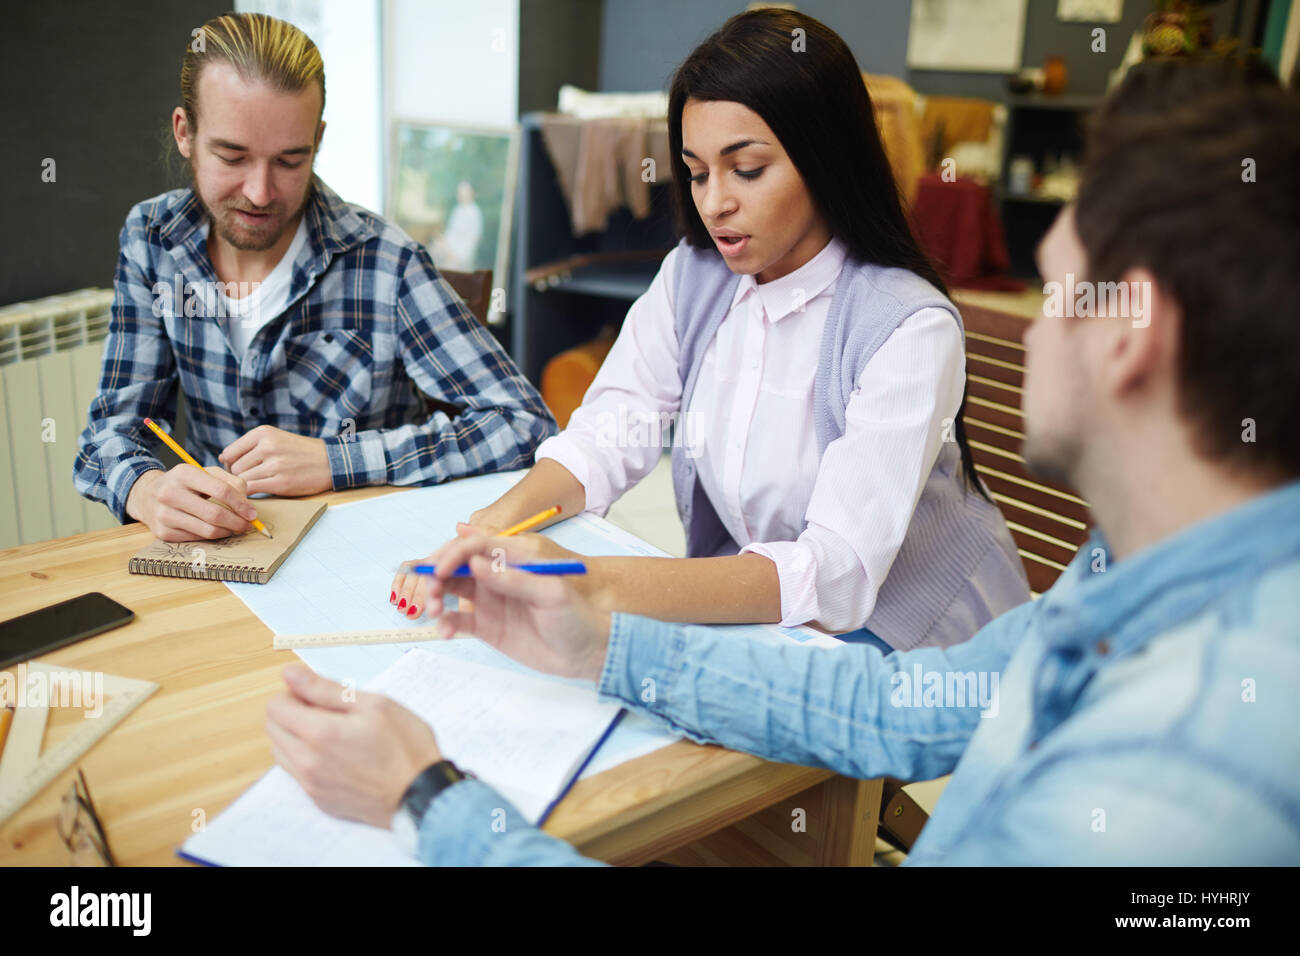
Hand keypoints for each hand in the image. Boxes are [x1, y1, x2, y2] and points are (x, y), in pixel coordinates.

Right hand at [125, 464, 256, 541]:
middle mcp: (170, 493)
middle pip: (215, 514)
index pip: (222, 490)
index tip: (252, 513)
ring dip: (227, 532)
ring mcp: (164, 514)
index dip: (241, 504)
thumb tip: (247, 505)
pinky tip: (216, 530)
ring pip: (207, 530)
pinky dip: (211, 536)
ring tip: (234, 528)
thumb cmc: (185, 484)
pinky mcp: (162, 532)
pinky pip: (197, 538)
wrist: (148, 495)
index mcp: (184, 473)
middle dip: (237, 522)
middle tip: (247, 525)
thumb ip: (231, 482)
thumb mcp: (206, 473)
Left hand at [220, 424, 331, 495]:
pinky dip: (251, 495)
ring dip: (245, 487)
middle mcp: (268, 446)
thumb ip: (250, 446)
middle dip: (238, 477)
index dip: (230, 465)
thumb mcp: (275, 438)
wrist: (329, 461)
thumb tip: (222, 460)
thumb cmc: (300, 452)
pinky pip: (252, 490)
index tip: (239, 470)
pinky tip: (260, 492)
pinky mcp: (281, 482)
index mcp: (263, 433)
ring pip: (242, 480)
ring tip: (257, 485)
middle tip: (250, 481)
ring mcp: (275, 465)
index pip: (229, 453)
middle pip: (235, 468)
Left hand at [266, 664, 442, 828]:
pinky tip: (336, 754)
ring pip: (281, 752)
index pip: (275, 707)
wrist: (421, 794)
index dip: (294, 693)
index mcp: (319, 733)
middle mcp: (307, 762)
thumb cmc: (405, 746)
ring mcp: (311, 784)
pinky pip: (296, 773)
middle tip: (326, 710)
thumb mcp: (373, 704)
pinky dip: (305, 758)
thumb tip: (290, 675)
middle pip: (273, 729)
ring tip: (331, 732)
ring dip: (295, 736)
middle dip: (291, 712)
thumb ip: (325, 689)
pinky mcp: (318, 799)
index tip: (316, 694)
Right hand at [410, 535, 611, 681]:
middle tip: (431, 595)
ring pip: (451, 589)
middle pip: (456, 565)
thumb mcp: (551, 593)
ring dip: (435, 596)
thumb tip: (475, 563)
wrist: (587, 653)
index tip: (440, 572)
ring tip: (434, 612)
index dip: (453, 555)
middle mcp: (497, 575)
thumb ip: (513, 579)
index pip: (475, 546)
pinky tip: (445, 632)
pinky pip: (457, 619)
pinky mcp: (486, 625)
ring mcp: (490, 599)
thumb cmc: (577, 617)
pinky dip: (446, 622)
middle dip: (436, 575)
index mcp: (514, 558)